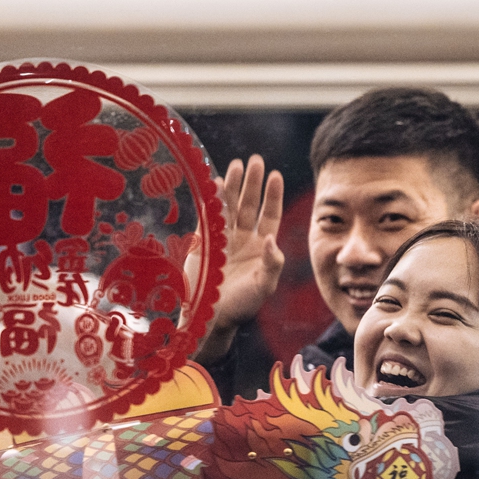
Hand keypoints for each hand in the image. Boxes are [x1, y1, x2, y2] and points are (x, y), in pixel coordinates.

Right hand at [194, 154, 284, 362]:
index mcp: (261, 247)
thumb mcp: (264, 287)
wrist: (211, 317)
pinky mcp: (203, 241)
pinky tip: (213, 183)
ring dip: (232, 186)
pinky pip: (207, 215)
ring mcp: (222, 238)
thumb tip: (272, 240)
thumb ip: (272, 264)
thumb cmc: (241, 306)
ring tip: (235, 165)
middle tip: (255, 161)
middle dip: (252, 183)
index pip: (270, 215)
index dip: (272, 195)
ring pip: (229, 206)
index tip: (275, 175)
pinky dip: (210, 200)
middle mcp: (243, 239)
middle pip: (250, 205)